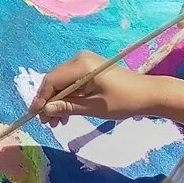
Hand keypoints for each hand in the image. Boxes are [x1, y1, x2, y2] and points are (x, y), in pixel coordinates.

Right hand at [33, 51, 183, 125]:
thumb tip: (46, 110)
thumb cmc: (124, 101)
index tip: (35, 115)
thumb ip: (68, 107)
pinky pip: (71, 82)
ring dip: (57, 101)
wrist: (148, 94)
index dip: (41, 98)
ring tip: (57, 122)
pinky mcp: (89, 68)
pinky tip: (67, 113)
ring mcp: (85, 62)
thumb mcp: (94, 107)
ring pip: (62, 82)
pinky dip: (67, 97)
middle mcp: (80, 59)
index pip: (51, 80)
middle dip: (48, 102)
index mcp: (81, 65)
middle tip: (47, 123)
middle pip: (54, 80)